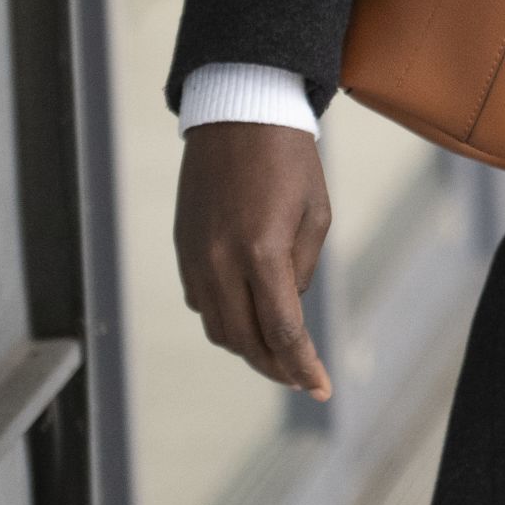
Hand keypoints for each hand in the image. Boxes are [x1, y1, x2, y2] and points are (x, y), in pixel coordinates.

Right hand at [176, 121, 334, 398]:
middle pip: (244, 341)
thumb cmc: (290, 160)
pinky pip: (201, 303)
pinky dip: (227, 319)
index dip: (303, 365)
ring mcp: (194, 259)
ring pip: (218, 328)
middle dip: (276, 366)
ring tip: (281, 356)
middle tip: (304, 379)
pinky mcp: (182, 251)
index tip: (322, 388)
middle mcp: (219, 263)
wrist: (238, 115)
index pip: (282, 331)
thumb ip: (300, 270)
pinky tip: (251, 317)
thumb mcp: (315, 214)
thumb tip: (285, 311)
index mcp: (261, 253)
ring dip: (249, 348)